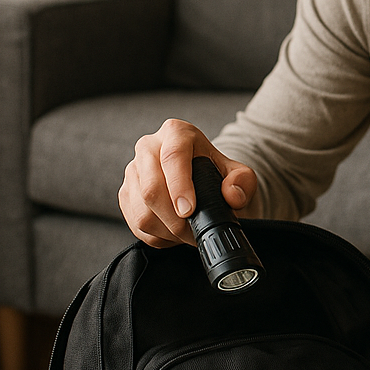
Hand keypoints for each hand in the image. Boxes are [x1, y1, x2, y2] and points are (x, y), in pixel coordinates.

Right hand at [118, 118, 258, 247]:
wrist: (199, 177)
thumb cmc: (216, 172)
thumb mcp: (238, 173)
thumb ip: (243, 182)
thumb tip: (232, 196)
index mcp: (176, 133)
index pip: (173, 157)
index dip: (179, 186)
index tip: (189, 211)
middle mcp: (149, 147)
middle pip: (151, 188)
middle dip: (174, 219)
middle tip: (194, 233)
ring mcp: (133, 171)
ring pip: (141, 210)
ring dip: (166, 231)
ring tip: (188, 234)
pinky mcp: (126, 193)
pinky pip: (134, 223)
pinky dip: (156, 236)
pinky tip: (173, 234)